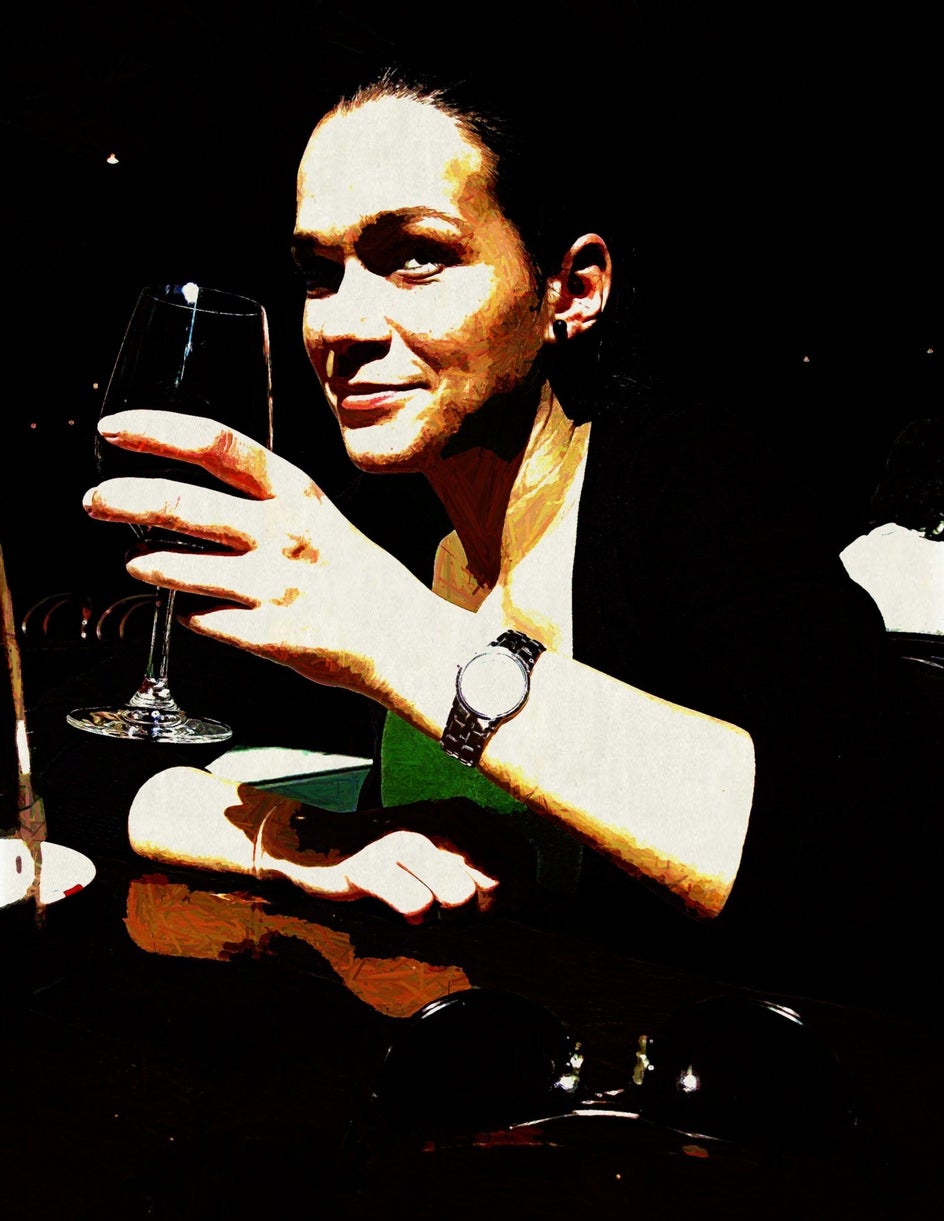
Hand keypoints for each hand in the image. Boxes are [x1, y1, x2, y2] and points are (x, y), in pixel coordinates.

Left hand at [83, 410, 441, 699]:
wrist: (406, 639)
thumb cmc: (364, 579)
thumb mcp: (323, 519)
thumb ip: (267, 504)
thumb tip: (200, 499)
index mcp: (297, 494)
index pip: (216, 444)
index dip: (157, 431)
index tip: (115, 429)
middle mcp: (282, 532)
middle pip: (181, 503)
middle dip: (124, 500)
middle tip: (96, 501)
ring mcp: (273, 585)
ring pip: (180, 568)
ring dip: (147, 566)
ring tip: (136, 565)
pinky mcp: (267, 634)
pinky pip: (203, 620)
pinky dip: (193, 615)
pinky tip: (200, 613)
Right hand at [272, 829, 498, 920]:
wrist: (315, 842)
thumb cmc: (389, 853)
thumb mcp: (440, 845)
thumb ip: (480, 860)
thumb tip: (523, 894)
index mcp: (462, 813)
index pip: (520, 858)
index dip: (515, 892)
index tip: (493, 905)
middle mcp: (438, 820)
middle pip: (495, 882)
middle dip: (481, 910)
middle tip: (453, 911)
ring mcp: (404, 840)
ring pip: (459, 897)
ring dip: (445, 917)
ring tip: (425, 907)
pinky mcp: (372, 865)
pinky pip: (416, 906)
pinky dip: (411, 918)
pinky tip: (399, 908)